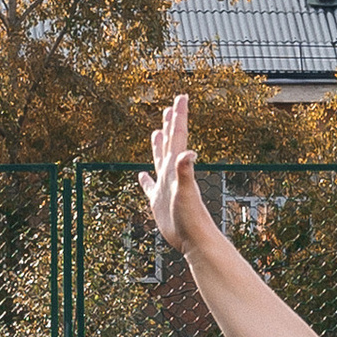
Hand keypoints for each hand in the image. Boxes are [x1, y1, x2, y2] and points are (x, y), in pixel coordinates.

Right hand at [140, 95, 214, 255]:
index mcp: (177, 168)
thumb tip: (189, 153)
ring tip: (157, 131)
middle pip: (170, 143)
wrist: (193, 241)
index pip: (178, 136)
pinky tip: (143, 175)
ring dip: (159, 145)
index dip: (179, 116)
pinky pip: (150, 187)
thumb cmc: (191, 218)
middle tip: (171, 106)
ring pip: (160, 160)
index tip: (181, 96)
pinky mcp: (159, 202)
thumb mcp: (186, 192)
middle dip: (170, 124)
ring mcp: (165, 187)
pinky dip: (146, 179)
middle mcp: (171, 174)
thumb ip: (185, 172)